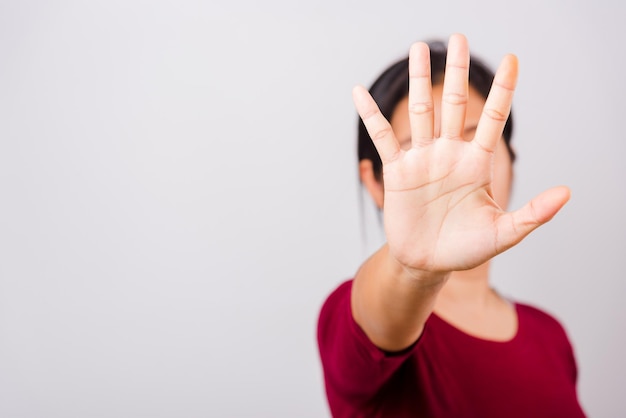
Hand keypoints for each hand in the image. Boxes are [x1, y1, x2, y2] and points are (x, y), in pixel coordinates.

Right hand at [353, 34, 569, 273]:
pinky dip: (370, 115)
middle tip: (458, 38)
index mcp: (477, 164)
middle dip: (456, 71)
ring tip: (418, 48)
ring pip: (420, 112)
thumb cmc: (465, 249)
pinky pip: (382, 138)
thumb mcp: (503, 234)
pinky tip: (359, 92)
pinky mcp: (397, 171)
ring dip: (418, 80)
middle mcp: (449, 154)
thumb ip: (532, 214)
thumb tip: (566, 193)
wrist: (427, 264)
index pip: (493, 119)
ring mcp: (422, 159)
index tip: (512, 59)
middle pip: (452, 104)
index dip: (502, 90)